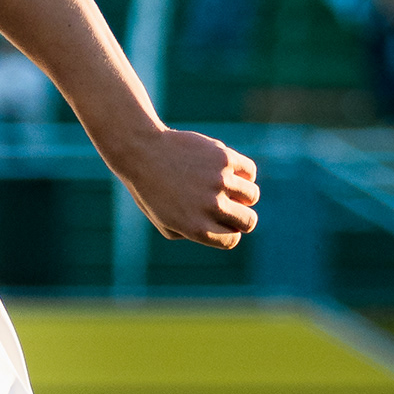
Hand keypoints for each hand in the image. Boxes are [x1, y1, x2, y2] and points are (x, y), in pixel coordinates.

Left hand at [118, 129, 258, 249]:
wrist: (142, 153)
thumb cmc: (151, 191)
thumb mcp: (166, 224)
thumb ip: (195, 234)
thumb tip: (226, 231)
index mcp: (197, 229)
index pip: (232, 239)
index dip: (229, 231)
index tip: (220, 221)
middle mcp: (212, 207)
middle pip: (248, 221)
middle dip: (241, 216)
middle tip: (229, 205)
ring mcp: (220, 182)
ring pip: (252, 195)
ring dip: (242, 192)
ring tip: (225, 185)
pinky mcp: (224, 158)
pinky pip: (249, 171)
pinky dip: (243, 172)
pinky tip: (227, 170)